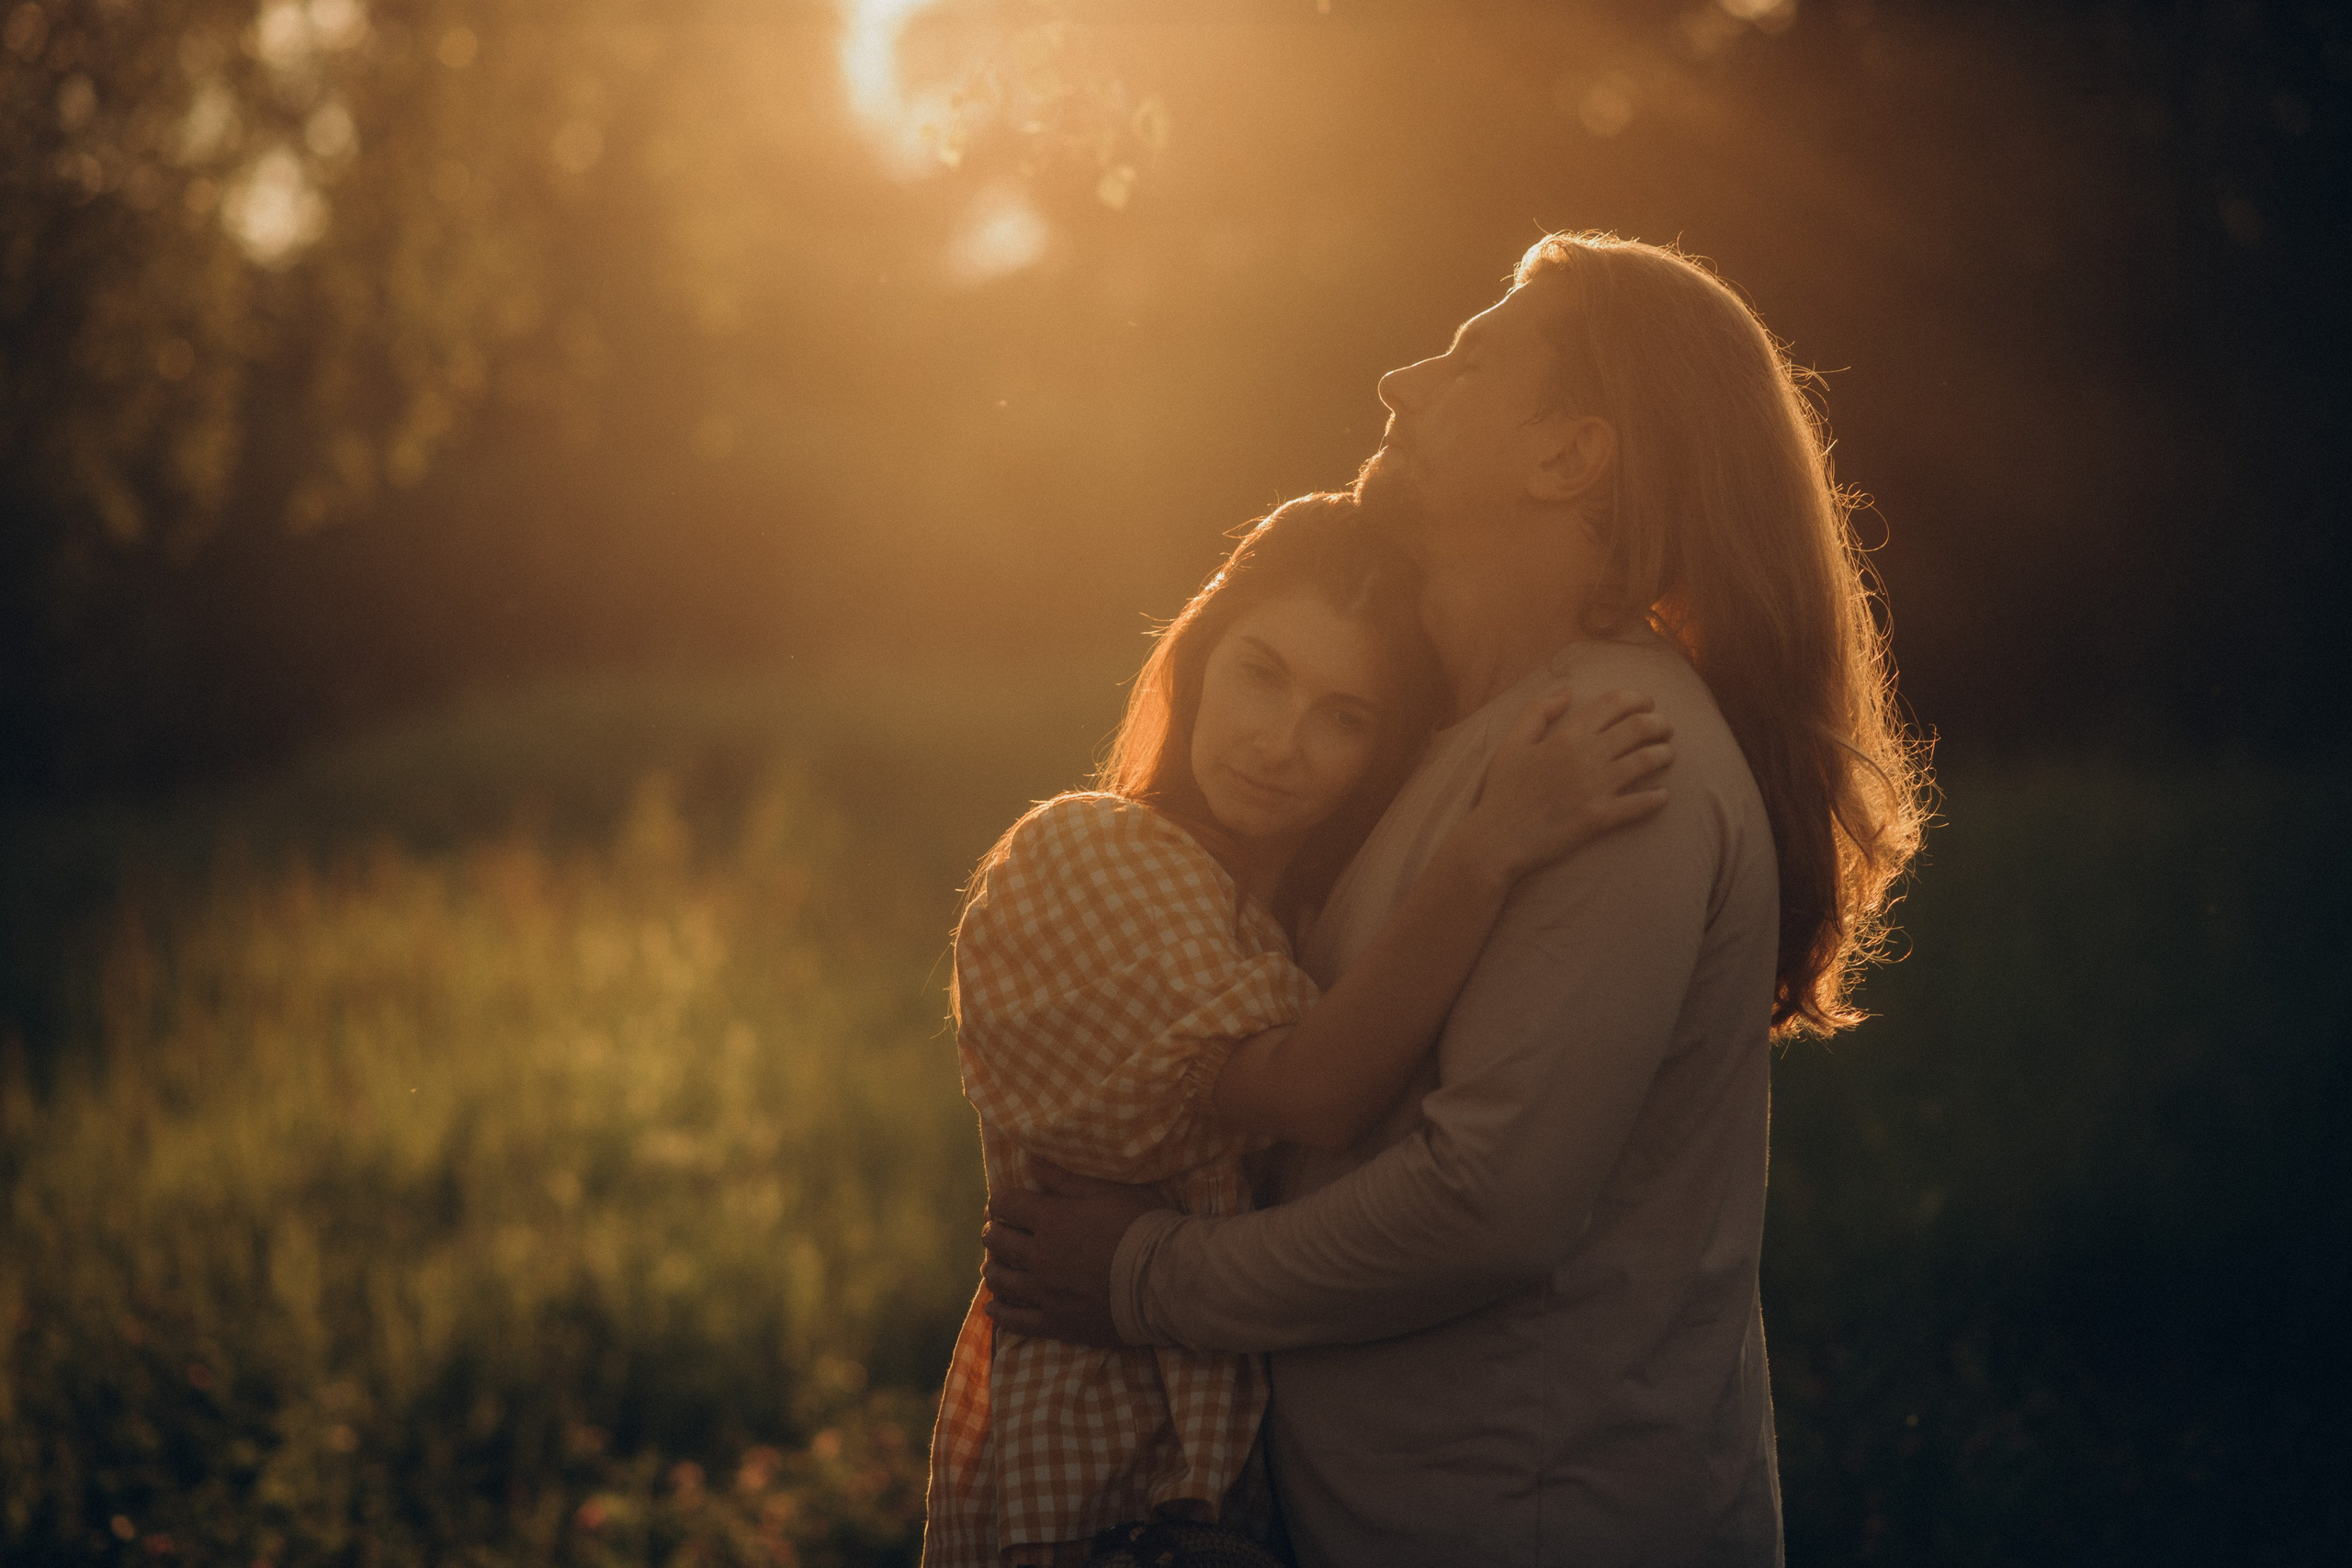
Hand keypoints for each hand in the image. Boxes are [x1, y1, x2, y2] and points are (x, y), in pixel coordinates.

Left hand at [981, 1161, 1167, 1347]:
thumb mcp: (1108, 1191)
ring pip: (1000, 1280)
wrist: (1166, 1281)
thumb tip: (1028, 1160)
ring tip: (995, 1265)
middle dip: (994, 1232)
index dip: (1000, 1200)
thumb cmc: (1142, 1227)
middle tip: (998, 1230)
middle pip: (998, 1242)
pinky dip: (999, 1313)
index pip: (1006, 1204)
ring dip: (992, 1268)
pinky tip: (993, 1308)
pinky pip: (1014, 1321)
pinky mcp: (1056, 1323)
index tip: (1003, 1201)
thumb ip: (1064, 1178)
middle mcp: (1039, 1256)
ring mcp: (1045, 1293)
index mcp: (1051, 1219)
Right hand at [1462, 686, 1672, 879]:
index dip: (1638, 699)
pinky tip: (1663, 795)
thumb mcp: (1512, 743)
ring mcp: (1596, 787)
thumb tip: (1568, 690)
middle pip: (1639, 728)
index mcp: (1567, 735)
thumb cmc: (1503, 791)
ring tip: (1667, 755)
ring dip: (1664, 754)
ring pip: (1647, 761)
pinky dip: (1658, 797)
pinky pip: (1641, 804)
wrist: (1497, 840)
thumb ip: (1538, 711)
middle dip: (1660, 724)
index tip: (1647, 704)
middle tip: (1665, 729)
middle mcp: (1586, 756)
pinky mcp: (1601, 817)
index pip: (1614, 704)